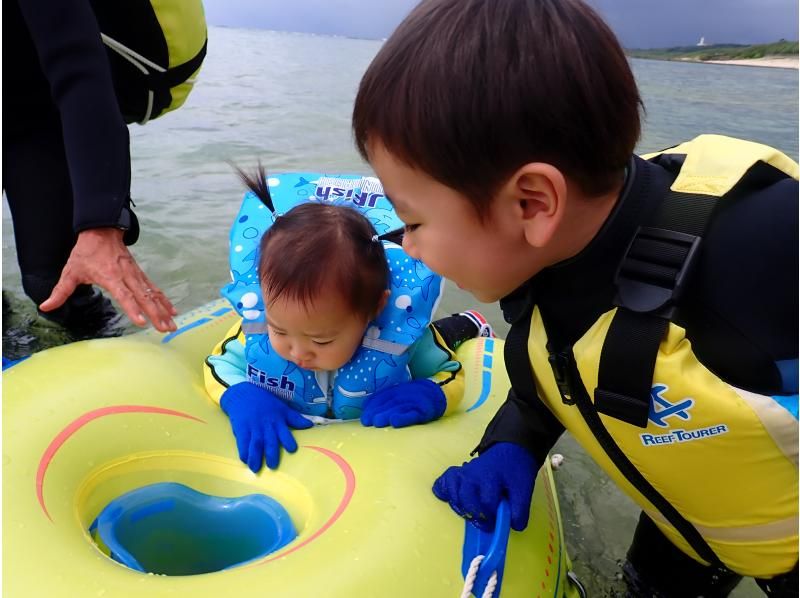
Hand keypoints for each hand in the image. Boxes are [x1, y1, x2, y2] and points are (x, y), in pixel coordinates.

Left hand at [38, 228, 176, 331]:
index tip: (142, 322)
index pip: (124, 295)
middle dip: (156, 314)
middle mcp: (127, 276)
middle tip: (166, 329)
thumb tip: (46, 307)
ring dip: (163, 310)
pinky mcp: (140, 275)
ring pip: (153, 294)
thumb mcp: (71, 271)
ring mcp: (136, 275)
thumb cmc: (86, 252)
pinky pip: (155, 289)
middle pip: (144, 297)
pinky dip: (164, 300)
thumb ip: (60, 291)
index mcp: (111, 277)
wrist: (102, 231)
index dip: (133, 309)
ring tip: (172, 325)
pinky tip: (172, 310)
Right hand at [221, 381, 312, 471]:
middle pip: (269, 441)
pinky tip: (245, 460)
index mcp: (277, 421)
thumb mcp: (282, 408)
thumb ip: (295, 418)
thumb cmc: (265, 402)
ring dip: (255, 457)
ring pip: (255, 444)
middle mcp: (266, 426)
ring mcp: (253, 428)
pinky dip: (243, 452)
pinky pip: (242, 443)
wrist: (243, 394)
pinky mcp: (241, 429)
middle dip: (271, 454)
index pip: (284, 432)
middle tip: (272, 466)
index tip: (292, 449)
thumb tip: (310, 425)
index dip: (288, 440)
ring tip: (255, 469)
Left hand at [360, 379, 445, 427]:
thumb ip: (382, 399)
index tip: (364, 417)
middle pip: (388, 403)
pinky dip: (404, 418)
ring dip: (387, 414)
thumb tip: (364, 406)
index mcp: (395, 391)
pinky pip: (413, 414)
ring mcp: (413, 402)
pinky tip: (395, 422)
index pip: (381, 397)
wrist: (437, 393)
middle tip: (367, 421)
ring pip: (399, 408)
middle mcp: (403, 394)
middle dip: (377, 412)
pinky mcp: (423, 410)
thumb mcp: (397, 394)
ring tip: (377, 422)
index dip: (372, 406)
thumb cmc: (412, 398)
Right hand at [432, 442, 536, 531]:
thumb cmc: (515, 471)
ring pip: (453, 494)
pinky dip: (444, 493)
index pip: (486, 502)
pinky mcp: (456, 473)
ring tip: (472, 513)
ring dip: (461, 508)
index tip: (495, 522)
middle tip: (485, 521)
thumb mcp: (524, 489)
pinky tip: (452, 500)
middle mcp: (473, 474)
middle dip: (475, 514)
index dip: (491, 517)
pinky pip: (443, 483)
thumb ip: (520, 510)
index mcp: (491, 477)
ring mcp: (462, 473)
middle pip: (466, 498)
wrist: (509, 450)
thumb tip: (513, 527)